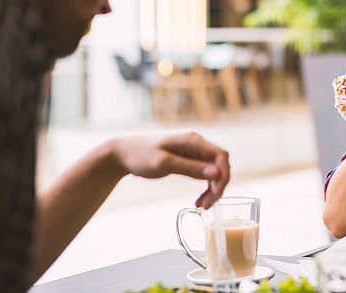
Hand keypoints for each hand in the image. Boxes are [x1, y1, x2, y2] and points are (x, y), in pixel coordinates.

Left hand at [109, 131, 229, 208]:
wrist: (122, 152)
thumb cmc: (140, 155)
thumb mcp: (164, 163)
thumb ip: (191, 168)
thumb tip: (217, 173)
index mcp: (193, 140)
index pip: (221, 155)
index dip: (224, 175)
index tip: (217, 195)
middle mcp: (196, 143)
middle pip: (220, 164)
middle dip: (218, 185)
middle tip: (207, 205)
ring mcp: (192, 151)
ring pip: (213, 170)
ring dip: (212, 188)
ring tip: (202, 206)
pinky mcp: (187, 158)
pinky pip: (204, 172)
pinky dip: (204, 186)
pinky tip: (198, 199)